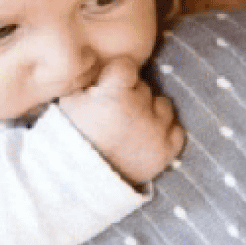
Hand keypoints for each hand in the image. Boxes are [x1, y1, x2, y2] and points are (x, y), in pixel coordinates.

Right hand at [58, 58, 183, 186]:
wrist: (81, 182)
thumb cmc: (71, 138)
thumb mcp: (69, 102)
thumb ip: (88, 79)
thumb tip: (99, 62)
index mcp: (113, 93)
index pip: (126, 66)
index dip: (117, 74)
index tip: (110, 85)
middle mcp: (139, 108)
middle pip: (144, 86)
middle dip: (132, 94)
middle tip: (116, 111)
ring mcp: (156, 130)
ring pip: (163, 105)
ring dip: (151, 111)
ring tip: (133, 125)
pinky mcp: (167, 151)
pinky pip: (176, 130)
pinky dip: (165, 132)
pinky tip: (147, 138)